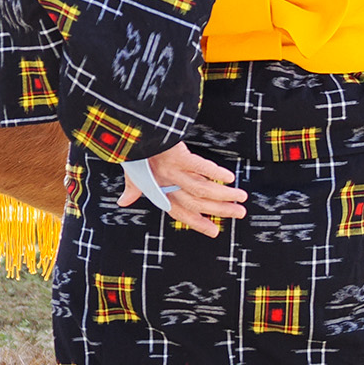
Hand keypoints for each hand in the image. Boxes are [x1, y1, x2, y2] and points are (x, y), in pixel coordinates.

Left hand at [117, 142, 247, 236]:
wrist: (131, 133)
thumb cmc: (134, 153)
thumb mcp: (130, 173)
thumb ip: (132, 189)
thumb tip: (123, 202)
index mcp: (158, 190)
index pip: (180, 212)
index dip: (198, 223)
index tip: (214, 231)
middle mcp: (166, 184)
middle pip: (196, 202)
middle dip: (220, 209)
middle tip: (239, 213)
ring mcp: (173, 171)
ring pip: (201, 188)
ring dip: (223, 194)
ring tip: (240, 196)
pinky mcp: (179, 155)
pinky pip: (200, 167)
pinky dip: (215, 173)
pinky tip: (229, 177)